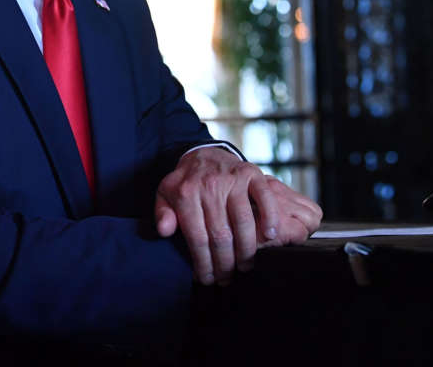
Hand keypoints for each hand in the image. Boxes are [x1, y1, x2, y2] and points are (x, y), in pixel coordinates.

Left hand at [154, 147, 320, 284]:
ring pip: (243, 222)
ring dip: (247, 250)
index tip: (207, 279)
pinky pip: (265, 198)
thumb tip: (165, 231)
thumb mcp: (165, 195)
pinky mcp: (251, 173)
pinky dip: (270, 217)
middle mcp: (210, 185)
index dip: (204, 263)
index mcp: (186, 193)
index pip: (197, 238)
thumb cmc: (185, 182)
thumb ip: (162, 213)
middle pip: (221, 235)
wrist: (203, 154)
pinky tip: (269, 236)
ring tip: (245, 266)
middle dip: (225, 264)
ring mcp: (232, 178)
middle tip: (227, 278)